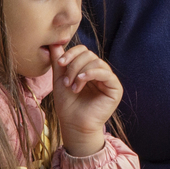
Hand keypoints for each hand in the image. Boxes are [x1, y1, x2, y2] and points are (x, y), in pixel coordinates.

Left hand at [47, 43, 122, 158]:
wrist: (73, 125)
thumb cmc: (67, 105)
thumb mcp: (60, 79)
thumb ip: (58, 62)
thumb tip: (54, 43)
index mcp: (88, 69)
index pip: (83, 50)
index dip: (71, 53)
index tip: (60, 63)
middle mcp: (100, 72)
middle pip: (89, 54)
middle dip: (74, 65)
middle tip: (66, 81)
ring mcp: (109, 80)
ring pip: (96, 62)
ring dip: (80, 72)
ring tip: (72, 86)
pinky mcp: (115, 88)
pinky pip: (105, 73)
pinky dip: (91, 74)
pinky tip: (80, 82)